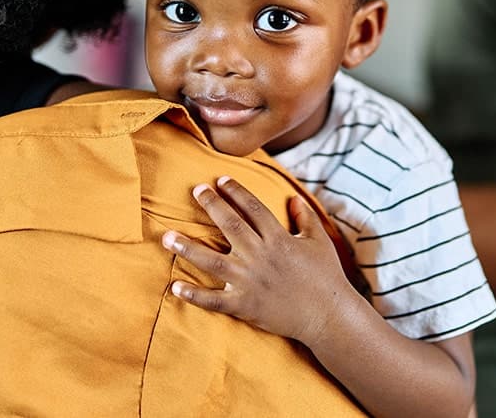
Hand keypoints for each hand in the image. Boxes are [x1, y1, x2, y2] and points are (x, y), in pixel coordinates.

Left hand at [161, 176, 356, 346]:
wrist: (328, 315)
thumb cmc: (325, 277)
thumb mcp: (319, 242)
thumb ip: (305, 218)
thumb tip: (293, 198)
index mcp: (278, 239)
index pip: (253, 208)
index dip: (236, 191)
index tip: (220, 180)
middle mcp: (260, 256)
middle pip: (230, 225)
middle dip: (211, 206)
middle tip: (196, 190)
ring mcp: (249, 281)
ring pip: (212, 261)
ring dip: (188, 248)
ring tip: (167, 237)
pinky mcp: (244, 305)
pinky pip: (214, 299)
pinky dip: (194, 295)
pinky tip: (175, 287)